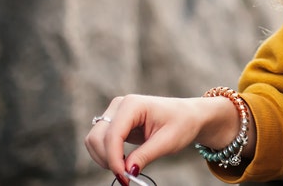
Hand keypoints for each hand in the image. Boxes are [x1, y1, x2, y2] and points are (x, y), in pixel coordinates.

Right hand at [84, 94, 229, 181]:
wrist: (188, 116)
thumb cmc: (182, 123)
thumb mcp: (167, 141)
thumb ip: (145, 155)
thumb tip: (126, 171)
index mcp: (133, 104)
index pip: (113, 135)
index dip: (114, 158)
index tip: (124, 177)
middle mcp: (120, 106)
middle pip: (97, 137)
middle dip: (107, 159)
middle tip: (126, 175)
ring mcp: (115, 113)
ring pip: (94, 140)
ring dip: (104, 158)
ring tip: (126, 168)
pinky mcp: (115, 123)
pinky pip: (100, 142)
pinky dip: (107, 155)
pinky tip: (123, 162)